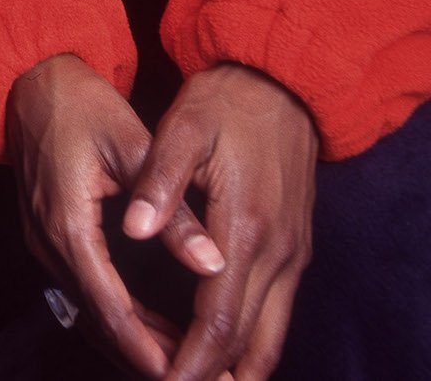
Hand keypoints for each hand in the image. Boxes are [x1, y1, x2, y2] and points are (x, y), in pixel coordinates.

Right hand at [6, 54, 227, 375]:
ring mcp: (41, 240)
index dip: (147, 348)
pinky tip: (150, 326)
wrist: (28, 77)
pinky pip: (82, 290)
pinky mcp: (45, 233)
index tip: (183, 373)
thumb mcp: (132, 146)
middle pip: (98, 320)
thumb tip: (213, 262)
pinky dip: (116, 315)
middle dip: (145, 355)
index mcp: (68, 224)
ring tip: (182, 359)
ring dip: (132, 340)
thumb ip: (172, 210)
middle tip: (195, 374)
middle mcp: (48, 242)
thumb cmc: (80, 103)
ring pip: (89, 311)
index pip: (111, 307)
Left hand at [120, 64, 316, 380]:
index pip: (220, 317)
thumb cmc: (226, 103)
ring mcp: (293, 254)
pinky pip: (276, 313)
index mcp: (247, 227)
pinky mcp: (295, 248)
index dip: (194, 358)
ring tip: (197, 380)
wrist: (282, 81)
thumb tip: (135, 229)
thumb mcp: (184, 129)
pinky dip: (249, 340)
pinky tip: (222, 349)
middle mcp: (278, 253)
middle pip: (250, 342)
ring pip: (271, 336)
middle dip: (215, 375)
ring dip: (236, 365)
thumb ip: (161, 183)